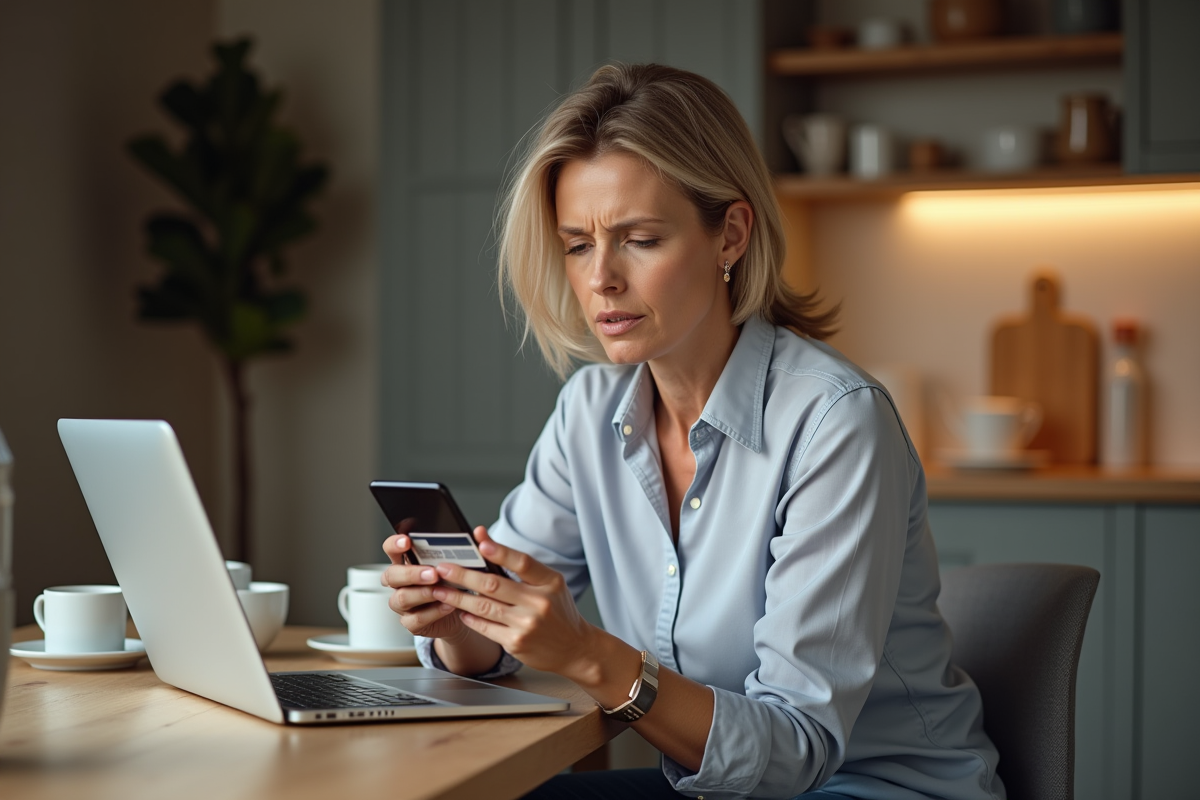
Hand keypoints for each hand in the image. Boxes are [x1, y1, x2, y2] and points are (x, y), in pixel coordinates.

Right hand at [379, 533, 469, 641]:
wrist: (461, 612)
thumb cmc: (455, 583)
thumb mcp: (458, 565)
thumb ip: (463, 549)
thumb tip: (480, 532)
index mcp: (406, 562)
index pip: (391, 549)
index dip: (395, 544)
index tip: (407, 541)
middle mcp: (400, 583)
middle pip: (392, 575)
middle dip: (411, 573)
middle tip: (433, 573)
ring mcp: (403, 604)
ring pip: (401, 598)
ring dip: (422, 593)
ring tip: (440, 590)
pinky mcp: (411, 623)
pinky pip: (415, 619)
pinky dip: (433, 612)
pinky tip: (447, 606)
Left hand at [427, 527, 598, 678]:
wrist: (574, 648)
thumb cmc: (558, 611)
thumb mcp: (549, 584)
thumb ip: (520, 566)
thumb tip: (485, 541)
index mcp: (550, 582)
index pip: (522, 562)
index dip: (500, 551)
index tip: (480, 541)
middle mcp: (539, 603)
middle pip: (494, 585)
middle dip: (463, 575)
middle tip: (443, 568)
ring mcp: (526, 624)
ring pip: (483, 607)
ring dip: (458, 597)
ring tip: (440, 590)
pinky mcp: (516, 642)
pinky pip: (485, 627)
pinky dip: (470, 618)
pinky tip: (460, 610)